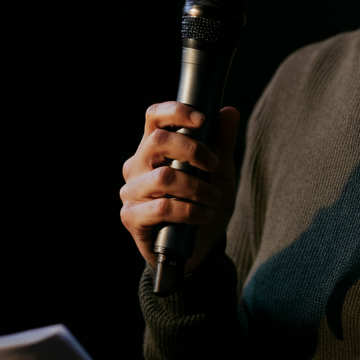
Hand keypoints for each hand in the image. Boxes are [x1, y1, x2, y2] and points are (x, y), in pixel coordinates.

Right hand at [120, 102, 239, 271]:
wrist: (199, 248)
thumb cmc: (204, 203)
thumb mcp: (220, 172)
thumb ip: (223, 142)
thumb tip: (229, 111)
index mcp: (155, 147)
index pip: (155, 116)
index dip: (176, 112)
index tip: (203, 120)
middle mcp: (137, 165)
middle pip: (158, 141)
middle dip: (194, 150)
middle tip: (214, 165)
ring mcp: (131, 191)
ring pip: (164, 177)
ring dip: (197, 188)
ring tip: (214, 199)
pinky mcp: (131, 217)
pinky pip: (162, 207)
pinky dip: (190, 210)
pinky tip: (204, 215)